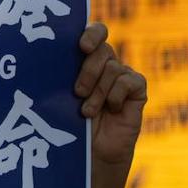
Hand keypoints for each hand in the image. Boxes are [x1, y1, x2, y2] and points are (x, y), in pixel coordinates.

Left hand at [75, 21, 146, 166]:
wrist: (92, 154)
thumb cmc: (72, 124)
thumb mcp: (61, 96)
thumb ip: (62, 75)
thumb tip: (49, 58)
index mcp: (86, 58)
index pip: (95, 32)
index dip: (92, 34)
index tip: (82, 46)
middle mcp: (106, 63)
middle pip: (103, 50)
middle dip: (88, 70)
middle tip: (78, 92)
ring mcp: (123, 76)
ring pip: (114, 68)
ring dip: (98, 92)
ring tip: (88, 112)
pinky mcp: (137, 90)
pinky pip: (129, 81)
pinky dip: (116, 96)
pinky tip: (112, 110)